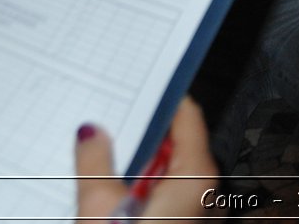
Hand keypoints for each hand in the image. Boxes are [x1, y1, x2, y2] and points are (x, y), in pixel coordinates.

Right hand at [76, 97, 219, 220]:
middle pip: (176, 145)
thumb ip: (95, 164)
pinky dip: (145, 190)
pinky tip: (116, 198)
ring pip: (169, 173)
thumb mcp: (100, 208)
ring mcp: (198, 211)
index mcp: (197, 176)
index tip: (138, 88)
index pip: (186, 115)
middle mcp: (207, 191)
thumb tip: (91, 134)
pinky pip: (167, 195)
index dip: (160, 100)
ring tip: (105, 165)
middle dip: (141, 137)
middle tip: (108, 128)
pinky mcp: (184, 223)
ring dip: (140, 167)